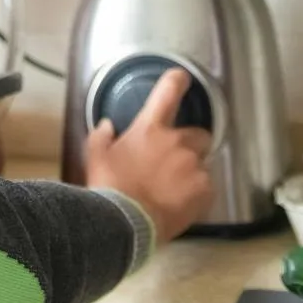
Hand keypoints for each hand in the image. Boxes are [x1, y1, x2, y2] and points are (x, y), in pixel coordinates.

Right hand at [84, 69, 213, 243]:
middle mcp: (177, 142)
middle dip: (191, 145)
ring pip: (203, 163)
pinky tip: (181, 204)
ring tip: (175, 190)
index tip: (182, 78)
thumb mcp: (95, 158)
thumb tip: (107, 125)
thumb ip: (101, 137)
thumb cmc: (109, 188)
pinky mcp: (205, 189)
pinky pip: (207, 187)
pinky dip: (197, 193)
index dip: (177, 81)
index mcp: (150, 128)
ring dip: (193, 172)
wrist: (126, 224)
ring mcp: (194, 165)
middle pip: (199, 134)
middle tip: (176, 162)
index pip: (168, 92)